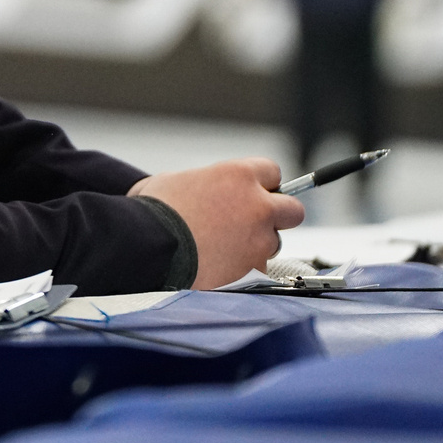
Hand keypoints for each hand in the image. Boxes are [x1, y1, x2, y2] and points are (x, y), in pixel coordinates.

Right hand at [129, 159, 304, 288]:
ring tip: (224, 250)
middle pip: (292, 209)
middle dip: (278, 215)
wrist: (149, 249)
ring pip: (274, 242)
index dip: (261, 184)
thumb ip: (200, 183)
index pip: (272, 171)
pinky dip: (243, 270)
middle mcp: (258, 205)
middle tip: (256, 222)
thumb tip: (196, 190)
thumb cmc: (153, 213)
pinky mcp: (256, 270)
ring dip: (257, 245)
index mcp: (238, 175)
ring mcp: (260, 240)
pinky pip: (258, 269)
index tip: (252, 193)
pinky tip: (219, 268)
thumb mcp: (173, 181)